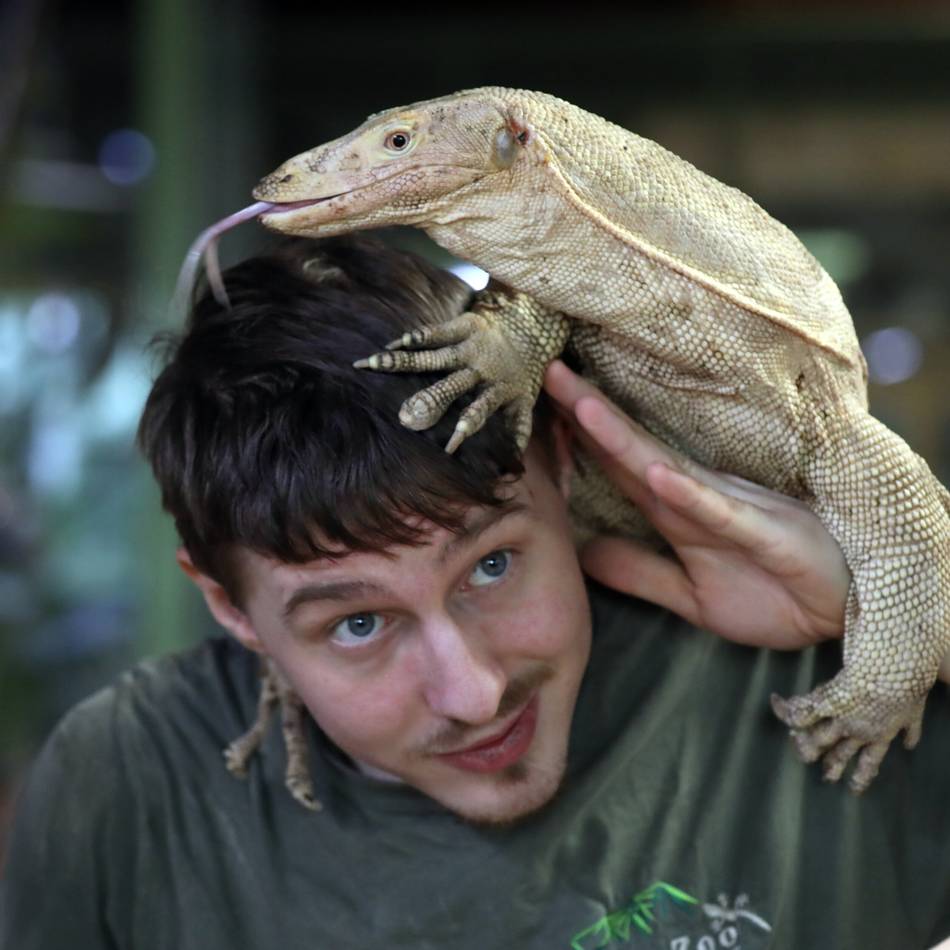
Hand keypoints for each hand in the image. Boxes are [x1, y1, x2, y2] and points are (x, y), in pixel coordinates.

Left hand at [543, 360, 849, 649]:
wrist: (842, 615)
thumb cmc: (771, 595)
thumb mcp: (690, 594)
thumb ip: (638, 572)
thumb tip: (582, 555)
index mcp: (674, 509)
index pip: (613, 466)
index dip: (572, 437)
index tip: (532, 406)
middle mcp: (693, 497)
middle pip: (627, 449)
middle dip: (583, 411)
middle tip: (542, 369)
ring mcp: (725, 509)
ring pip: (663, 465)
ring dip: (620, 436)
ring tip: (578, 403)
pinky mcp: (760, 531)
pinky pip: (716, 511)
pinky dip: (686, 492)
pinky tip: (655, 473)